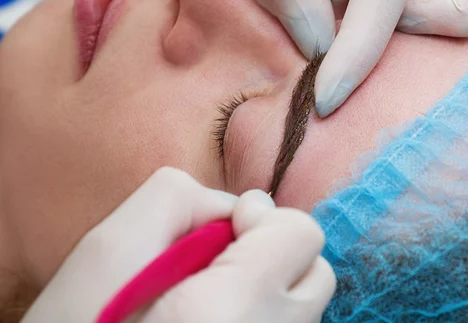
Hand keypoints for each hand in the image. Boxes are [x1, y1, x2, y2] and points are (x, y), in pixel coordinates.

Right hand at [23, 168, 334, 322]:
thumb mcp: (107, 252)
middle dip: (273, 251)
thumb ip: (176, 202)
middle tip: (220, 262)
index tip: (222, 229)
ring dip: (269, 285)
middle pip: (315, 271)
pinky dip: (262, 312)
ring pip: (304, 304)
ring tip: (215, 296)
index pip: (301, 232)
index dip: (261, 216)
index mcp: (229, 309)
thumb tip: (236, 206)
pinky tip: (216, 320)